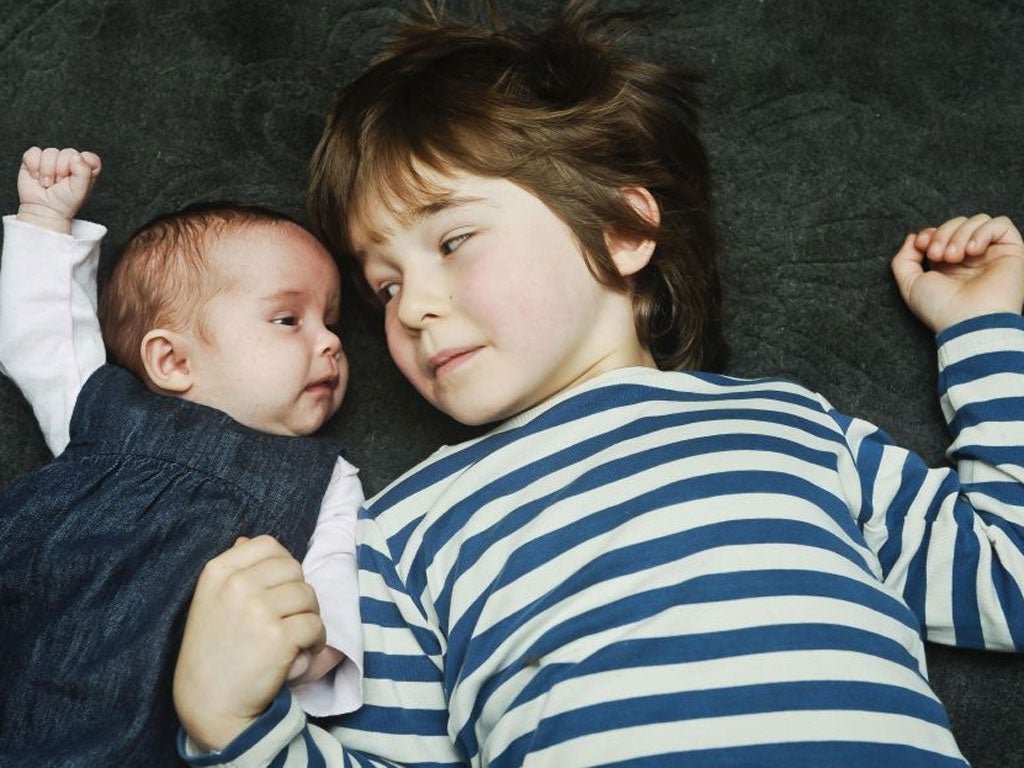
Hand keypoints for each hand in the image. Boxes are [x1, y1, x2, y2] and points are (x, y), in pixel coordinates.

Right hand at [16, 146, 101, 233]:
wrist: (43, 210)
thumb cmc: (65, 202)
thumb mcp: (80, 191)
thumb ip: (84, 172)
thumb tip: (76, 156)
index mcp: (86, 168)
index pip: (90, 157)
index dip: (81, 167)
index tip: (75, 180)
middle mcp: (70, 161)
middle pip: (69, 152)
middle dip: (62, 170)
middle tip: (59, 184)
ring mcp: (52, 159)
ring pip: (50, 152)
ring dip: (47, 171)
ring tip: (48, 183)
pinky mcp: (35, 159)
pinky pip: (34, 152)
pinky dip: (34, 166)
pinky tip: (36, 177)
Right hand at [173, 536, 324, 752]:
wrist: (208, 704)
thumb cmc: (212, 652)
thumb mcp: (209, 602)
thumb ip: (232, 570)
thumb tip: (246, 539)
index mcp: (217, 572)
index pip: (268, 545)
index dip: (283, 565)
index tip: (279, 589)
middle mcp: (236, 585)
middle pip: (294, 569)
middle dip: (298, 593)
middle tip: (289, 618)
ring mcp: (256, 610)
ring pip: (308, 595)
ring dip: (309, 617)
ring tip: (295, 637)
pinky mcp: (277, 637)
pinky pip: (315, 625)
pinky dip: (315, 641)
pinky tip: (300, 654)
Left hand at [891, 214, 1023, 333]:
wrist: (968, 322)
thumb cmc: (940, 309)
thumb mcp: (910, 284)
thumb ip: (904, 259)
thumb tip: (913, 238)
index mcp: (950, 265)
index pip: (942, 232)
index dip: (931, 233)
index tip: (921, 245)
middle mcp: (972, 258)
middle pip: (958, 223)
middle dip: (943, 234)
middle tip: (938, 255)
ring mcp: (992, 254)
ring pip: (978, 220)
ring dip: (960, 234)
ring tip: (954, 257)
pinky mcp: (1012, 252)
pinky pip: (1001, 223)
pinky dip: (983, 231)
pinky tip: (973, 251)